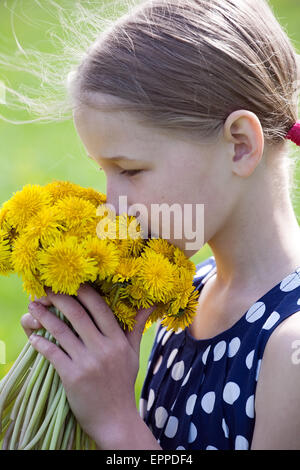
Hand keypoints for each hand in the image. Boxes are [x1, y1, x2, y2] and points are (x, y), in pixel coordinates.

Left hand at [26, 284, 155, 446]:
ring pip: (62, 332)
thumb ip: (136, 327)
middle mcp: (104, 349)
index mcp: (118, 341)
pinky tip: (34, 337)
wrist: (115, 419)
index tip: (71, 281)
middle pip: (78, 315)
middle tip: (46, 289)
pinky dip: (41, 343)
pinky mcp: (73, 377)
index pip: (100, 308)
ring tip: (33, 307)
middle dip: (59, 298)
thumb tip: (149, 306)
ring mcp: (88, 363)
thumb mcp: (132, 354)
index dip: (84, 292)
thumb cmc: (122, 383)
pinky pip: (53, 354)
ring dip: (44, 317)